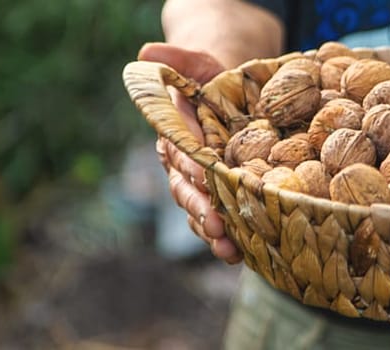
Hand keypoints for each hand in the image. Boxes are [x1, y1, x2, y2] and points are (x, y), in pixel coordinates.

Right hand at [140, 43, 239, 263]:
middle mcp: (181, 163)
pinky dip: (229, 238)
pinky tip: (243, 255)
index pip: (178, 151)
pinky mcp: (219, 197)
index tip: (204, 173)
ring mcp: (198, 184)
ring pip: (198, 212)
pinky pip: (219, 221)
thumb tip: (146, 54)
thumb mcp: (198, 62)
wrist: (231, 99)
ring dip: (211, 233)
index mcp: (174, 133)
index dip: (189, 164)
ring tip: (228, 251)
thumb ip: (177, 60)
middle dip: (198, 208)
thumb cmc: (215, 80)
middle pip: (184, 190)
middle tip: (214, 224)